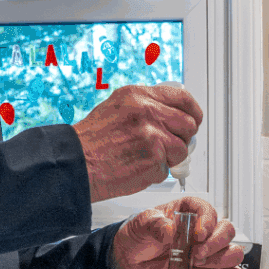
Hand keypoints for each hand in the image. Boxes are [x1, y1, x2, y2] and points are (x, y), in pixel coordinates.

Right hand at [72, 85, 201, 202]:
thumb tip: (171, 114)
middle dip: (183, 138)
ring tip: (146, 158)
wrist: (76, 163)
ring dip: (170, 158)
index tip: (193, 119)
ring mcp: (152, 135)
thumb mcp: (117, 108)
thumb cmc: (92, 141)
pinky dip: (156, 172)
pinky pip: (169, 168)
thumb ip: (145, 106)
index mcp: (138, 95)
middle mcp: (147, 111)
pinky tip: (137, 167)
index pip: (182, 97)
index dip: (192, 112)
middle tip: (169, 145)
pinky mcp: (154, 159)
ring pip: (183, 149)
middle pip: (188, 124)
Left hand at [111, 197, 244, 268]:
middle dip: (216, 243)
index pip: (208, 211)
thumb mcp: (141, 224)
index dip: (207, 222)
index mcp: (189, 212)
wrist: (129, 261)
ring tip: (198, 263)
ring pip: (232, 252)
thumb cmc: (139, 236)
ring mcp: (207, 253)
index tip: (198, 234)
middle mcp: (203, 231)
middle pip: (227, 231)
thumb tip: (170, 230)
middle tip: (196, 252)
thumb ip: (155, 224)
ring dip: (221, 259)